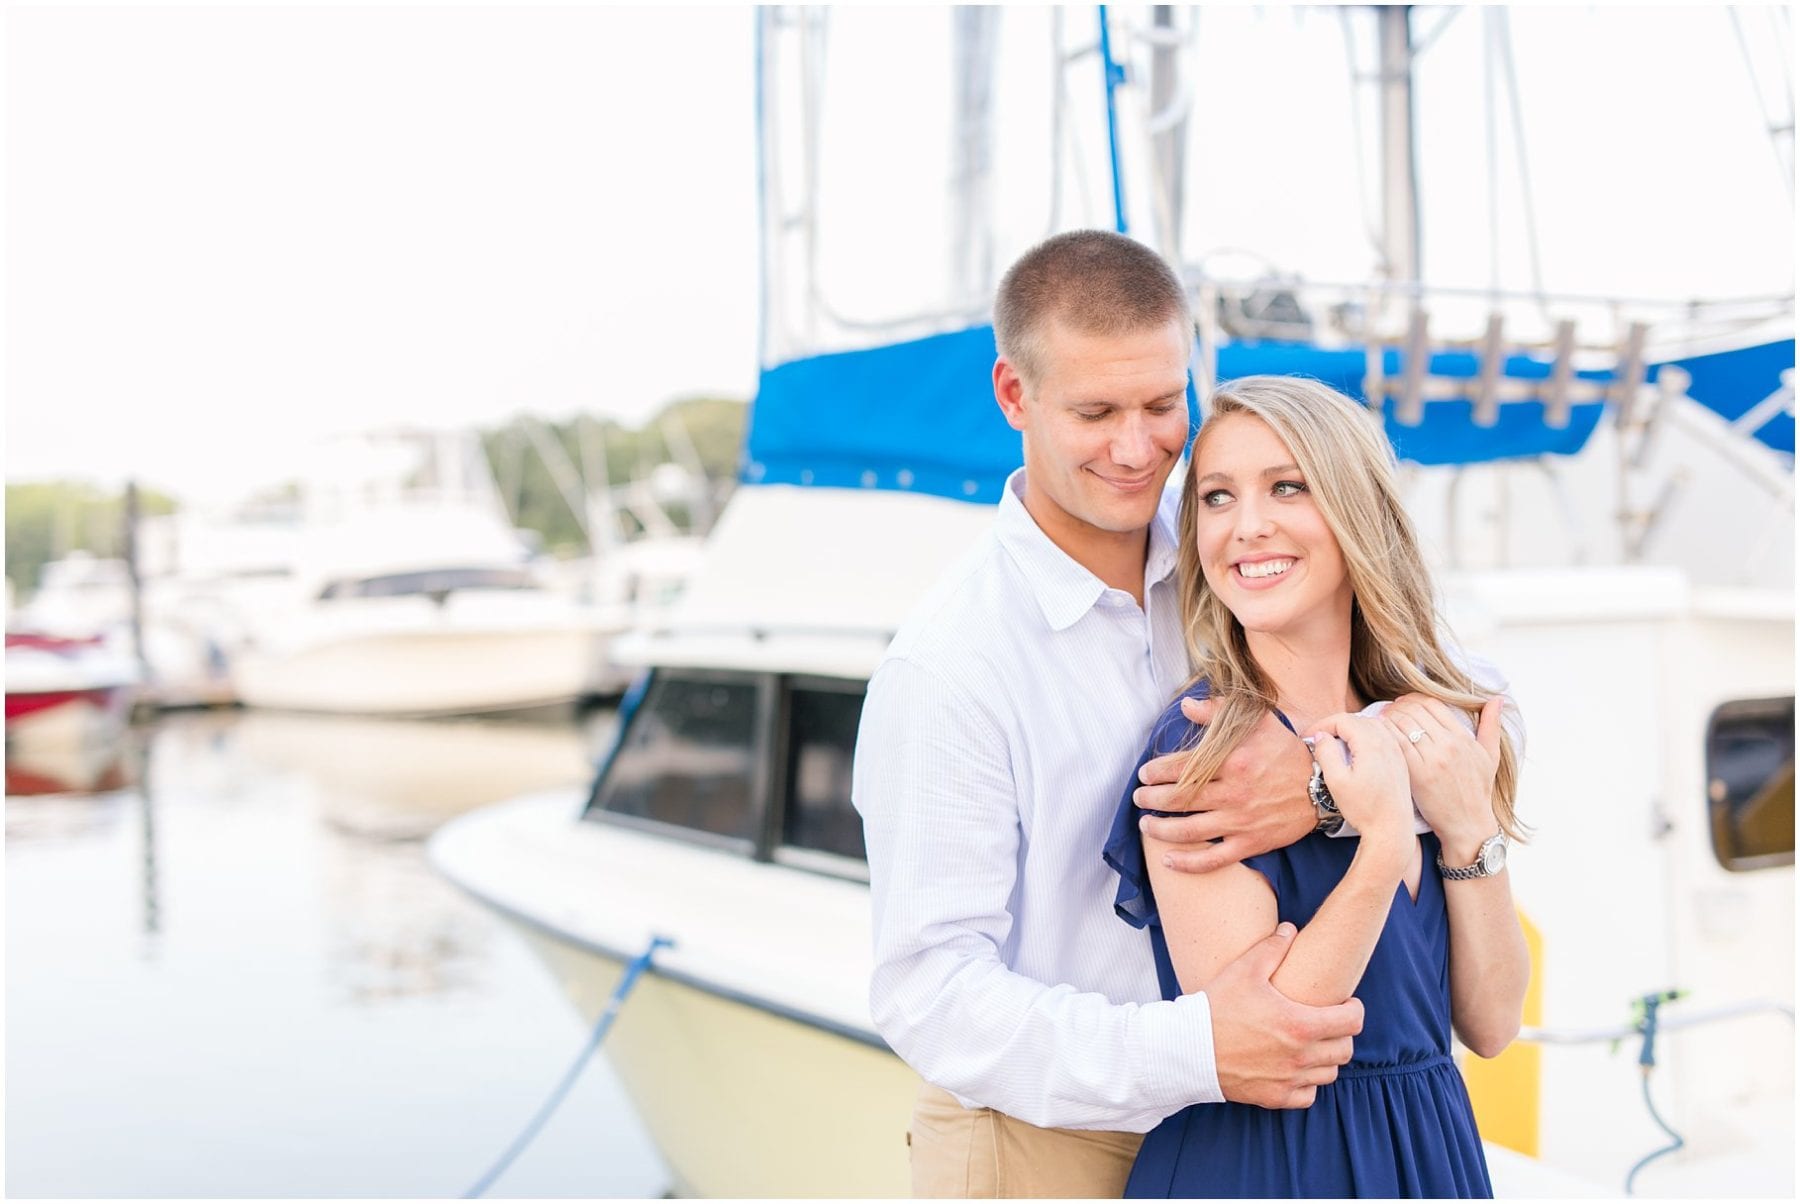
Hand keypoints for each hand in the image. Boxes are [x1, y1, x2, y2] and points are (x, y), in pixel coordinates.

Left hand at [1134, 698, 1313, 873]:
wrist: (1323, 786)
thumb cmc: (1287, 751)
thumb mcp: (1259, 721)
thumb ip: (1219, 711)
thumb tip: (1185, 705)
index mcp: (1232, 761)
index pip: (1181, 767)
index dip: (1156, 772)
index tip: (1144, 774)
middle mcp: (1233, 793)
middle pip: (1179, 799)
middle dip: (1151, 799)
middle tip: (1138, 798)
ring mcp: (1241, 822)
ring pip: (1189, 830)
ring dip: (1160, 829)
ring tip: (1146, 824)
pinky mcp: (1251, 843)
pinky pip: (1213, 858)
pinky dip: (1188, 862)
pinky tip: (1169, 860)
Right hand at [1206, 921, 1362, 1108]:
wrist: (1187, 1049)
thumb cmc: (1216, 1007)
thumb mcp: (1244, 970)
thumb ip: (1272, 948)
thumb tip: (1289, 929)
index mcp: (1300, 1024)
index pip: (1352, 1022)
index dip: (1354, 1009)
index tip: (1346, 1003)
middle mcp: (1300, 1057)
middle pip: (1345, 1050)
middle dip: (1342, 1033)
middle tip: (1328, 1021)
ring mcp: (1289, 1080)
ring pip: (1329, 1074)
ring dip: (1327, 1058)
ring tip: (1312, 1043)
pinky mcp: (1275, 1097)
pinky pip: (1309, 1096)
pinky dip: (1308, 1083)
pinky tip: (1295, 1068)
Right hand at [1306, 713, 1411, 844]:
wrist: (1392, 829)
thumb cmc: (1364, 809)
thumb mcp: (1336, 781)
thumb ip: (1326, 753)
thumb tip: (1321, 736)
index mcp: (1371, 743)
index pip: (1342, 719)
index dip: (1321, 725)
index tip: (1308, 737)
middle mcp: (1387, 741)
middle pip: (1356, 719)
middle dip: (1334, 726)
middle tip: (1318, 741)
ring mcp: (1396, 750)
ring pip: (1370, 725)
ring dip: (1350, 730)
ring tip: (1335, 745)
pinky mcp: (1400, 760)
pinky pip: (1381, 736)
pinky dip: (1365, 737)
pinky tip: (1356, 753)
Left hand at [1381, 694, 1503, 862]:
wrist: (1468, 825)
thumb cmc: (1478, 791)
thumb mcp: (1490, 756)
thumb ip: (1491, 725)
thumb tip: (1498, 698)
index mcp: (1463, 738)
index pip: (1432, 704)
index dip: (1413, 699)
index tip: (1403, 702)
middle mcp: (1448, 745)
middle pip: (1414, 711)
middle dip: (1397, 706)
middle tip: (1387, 709)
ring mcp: (1433, 760)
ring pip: (1402, 724)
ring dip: (1387, 717)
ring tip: (1380, 719)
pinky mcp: (1417, 774)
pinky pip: (1395, 744)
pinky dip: (1384, 735)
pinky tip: (1378, 735)